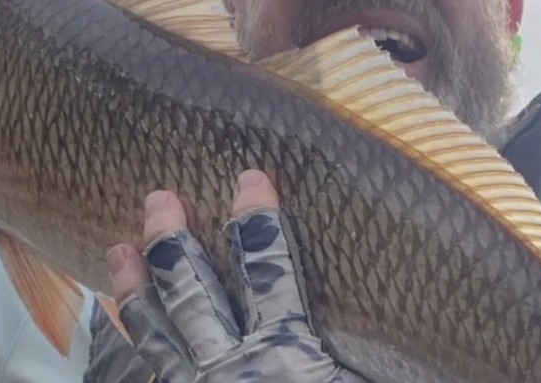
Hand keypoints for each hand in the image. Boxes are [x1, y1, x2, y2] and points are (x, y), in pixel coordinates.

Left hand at [105, 169, 368, 382]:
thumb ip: (363, 364)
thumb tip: (430, 346)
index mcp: (288, 360)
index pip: (274, 273)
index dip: (261, 224)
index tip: (251, 177)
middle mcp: (230, 374)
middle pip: (195, 293)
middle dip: (176, 243)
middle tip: (157, 198)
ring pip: (156, 339)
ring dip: (136, 294)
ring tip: (116, 254)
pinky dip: (124, 360)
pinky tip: (110, 343)